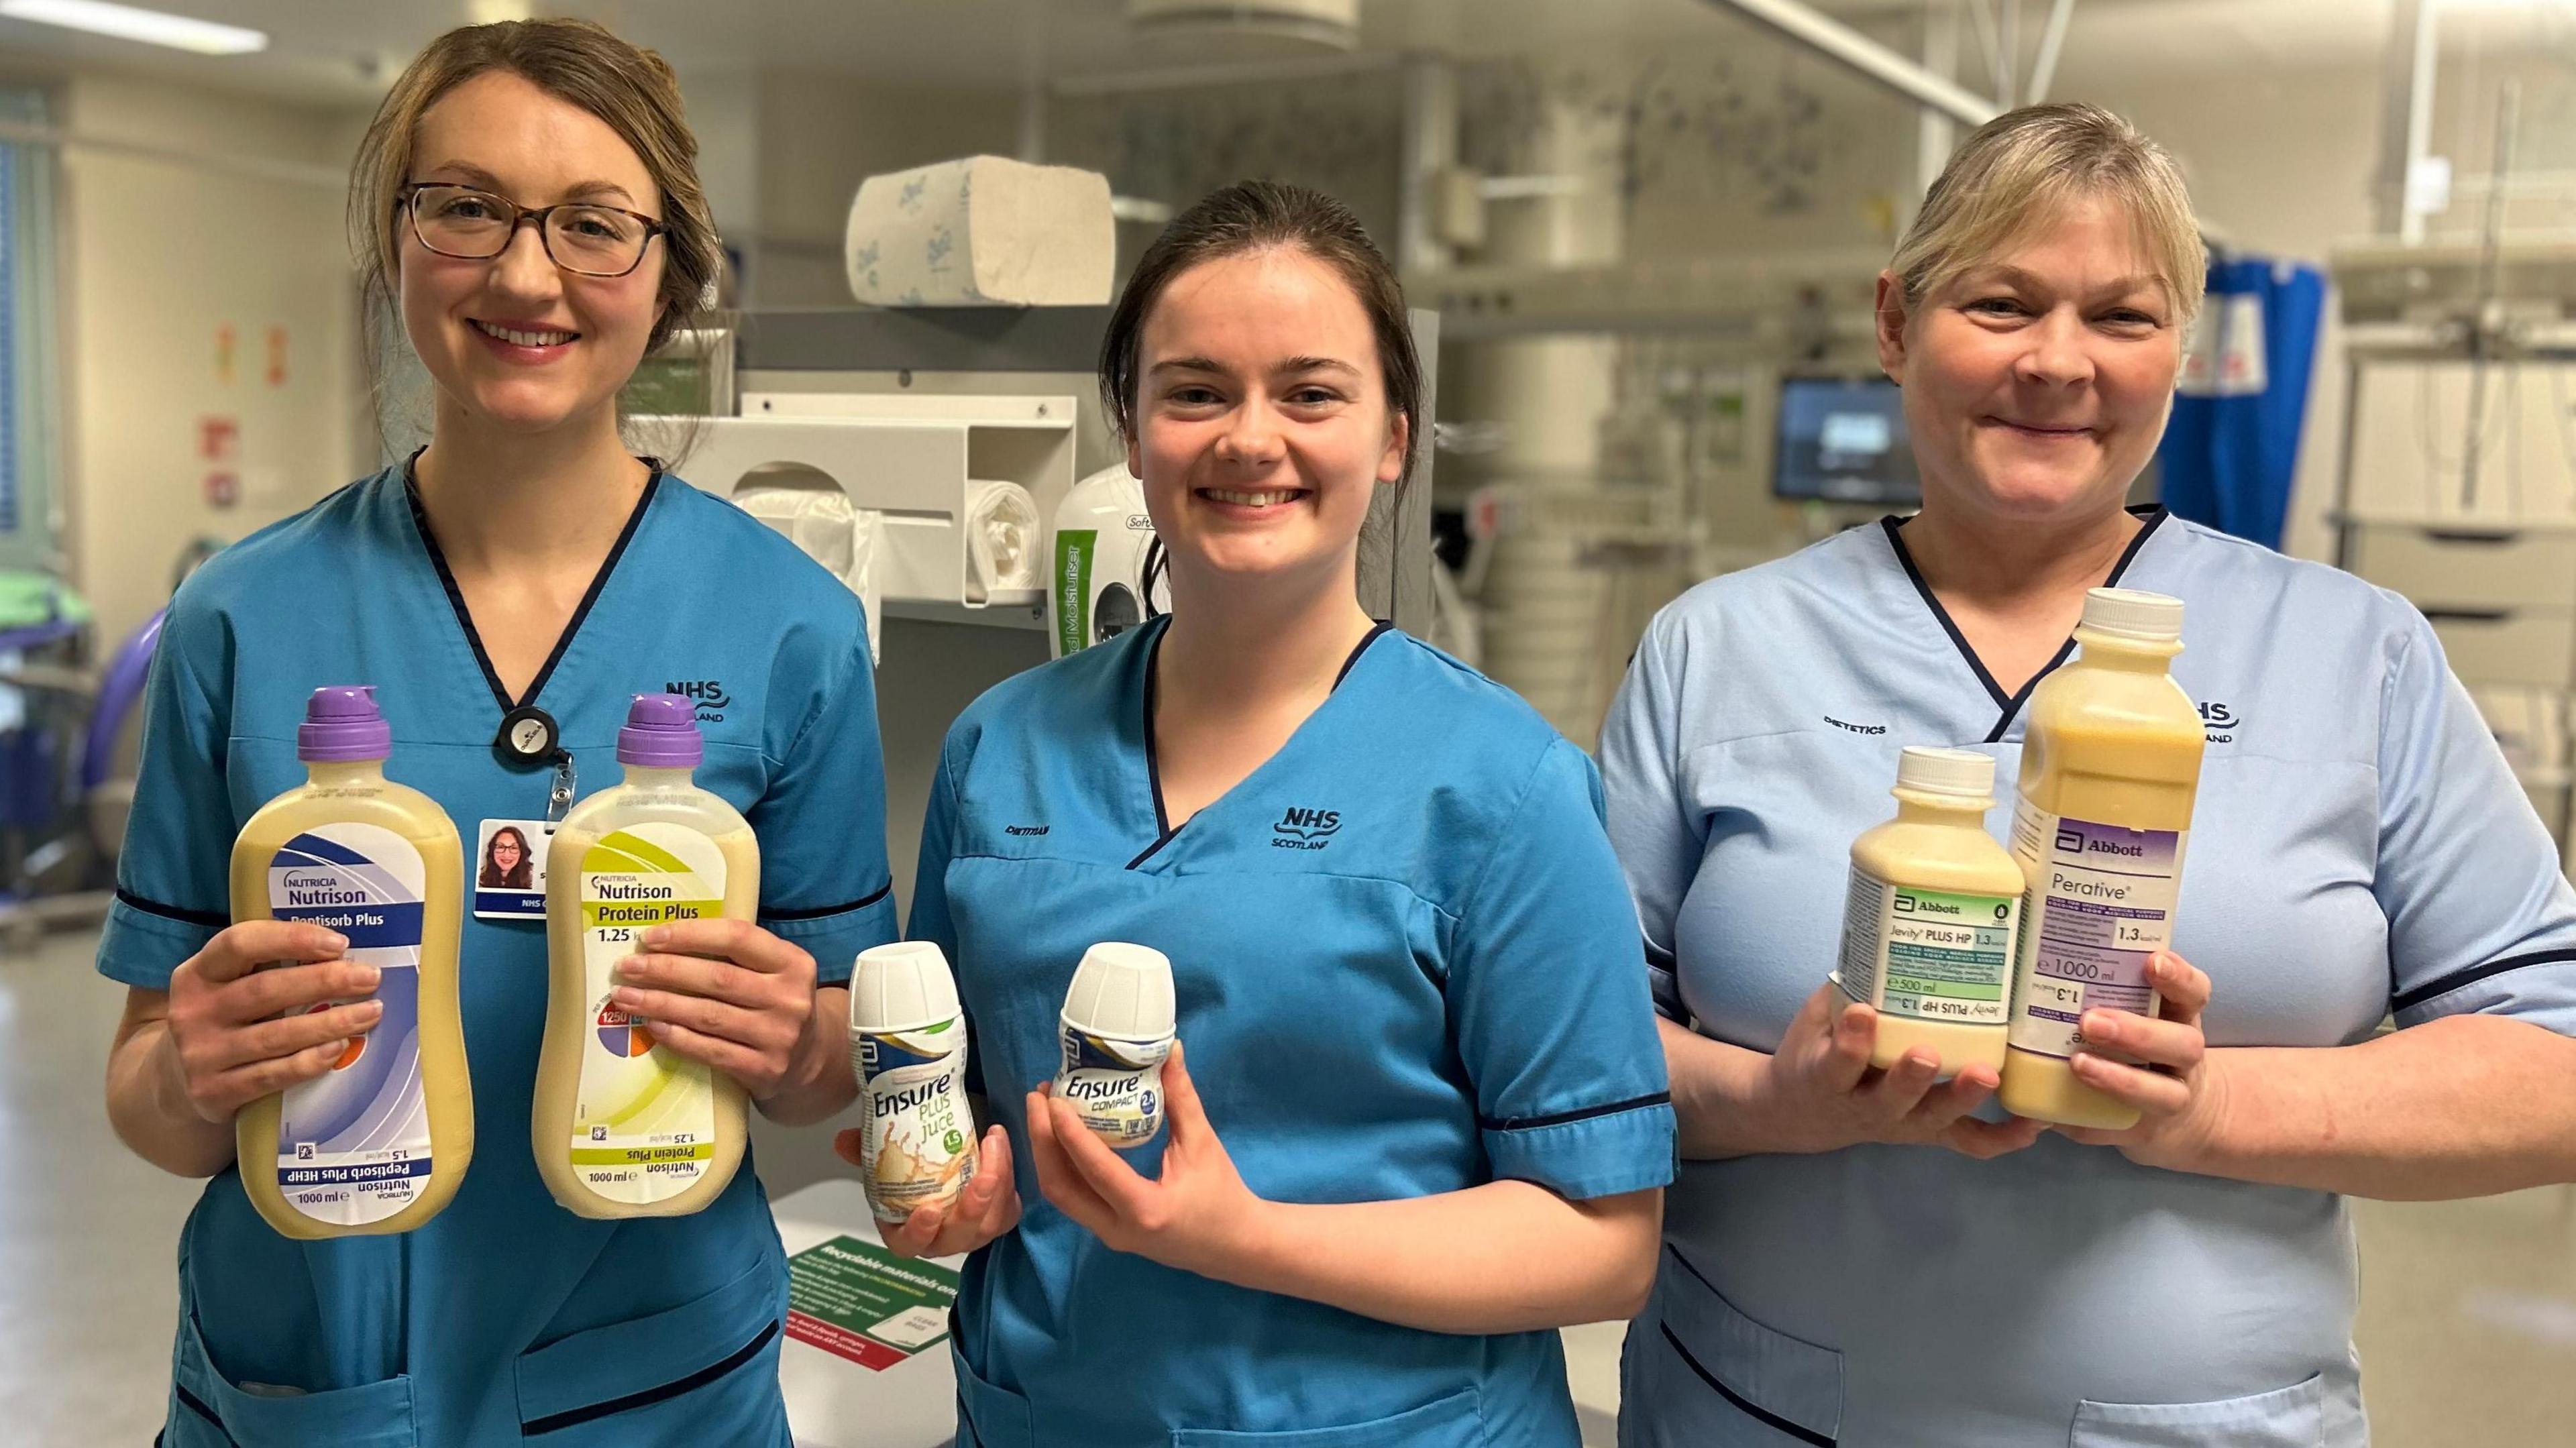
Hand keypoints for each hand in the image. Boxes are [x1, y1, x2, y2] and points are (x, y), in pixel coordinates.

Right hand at [161, 922, 383, 1122]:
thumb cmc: (222, 1019)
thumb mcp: (225, 985)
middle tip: (369, 977)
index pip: (239, 944)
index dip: (291, 939)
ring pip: (276, 1035)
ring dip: (330, 1022)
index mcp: (197, 973)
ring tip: (370, 1012)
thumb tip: (342, 953)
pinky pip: (272, 1075)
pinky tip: (339, 1049)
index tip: (339, 943)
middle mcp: (193, 1011)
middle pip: (266, 990)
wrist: (175, 1081)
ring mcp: (201, 1054)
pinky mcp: (214, 1092)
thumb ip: (266, 966)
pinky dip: (309, 1062)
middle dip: (325, 981)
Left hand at [611, 919, 816, 1099]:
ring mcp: (778, 1036)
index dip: (690, 935)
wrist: (811, 1058)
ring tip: (626, 997)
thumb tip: (664, 943)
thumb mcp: (774, 971)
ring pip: (708, 1015)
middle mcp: (790, 998)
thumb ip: (737, 955)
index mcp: (794, 962)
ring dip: (660, 1004)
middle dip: (665, 970)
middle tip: (627, 967)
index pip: (737, 937)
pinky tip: (653, 1026)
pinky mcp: (763, 1069)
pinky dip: (677, 1037)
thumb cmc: (776, 1003)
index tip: (650, 937)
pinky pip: (710, 1050)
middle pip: (717, 978)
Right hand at [836, 1124, 1022, 1258]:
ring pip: (991, 1222)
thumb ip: (866, 1148)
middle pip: (960, 1237)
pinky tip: (1004, 1149)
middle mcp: (943, 1239)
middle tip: (983, 1174)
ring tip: (995, 1143)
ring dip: (998, 1184)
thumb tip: (843, 1140)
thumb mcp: (886, 1155)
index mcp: (907, 1232)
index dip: (919, 1232)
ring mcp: (974, 1231)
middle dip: (973, 1208)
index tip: (929, 1208)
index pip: (910, 1245)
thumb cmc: (912, 1165)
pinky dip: (1010, 1181)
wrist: (944, 1151)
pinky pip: (1010, 1209)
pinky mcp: (999, 1217)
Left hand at [1023, 1041, 1264, 1279]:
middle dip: (1041, 1140)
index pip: (1095, 1169)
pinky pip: (1071, 1198)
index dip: (1068, 1133)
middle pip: (1060, 1187)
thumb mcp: (1202, 1144)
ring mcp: (1107, 1234)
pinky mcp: (1105, 1231)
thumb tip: (1169, 1049)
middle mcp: (1117, 1228)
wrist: (1232, 1246)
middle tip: (1039, 1097)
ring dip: (1045, 1152)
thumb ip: (1181, 1098)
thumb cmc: (1222, 1194)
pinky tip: (1058, 1134)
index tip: (1053, 1098)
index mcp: (1145, 1208)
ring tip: (1043, 1109)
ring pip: (1060, 1195)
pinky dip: (1059, 1165)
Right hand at [1757, 983, 2043, 1159]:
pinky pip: (1968, 1141)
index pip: (1837, 1064)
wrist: (1804, 1113)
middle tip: (1928, 1053)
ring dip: (1962, 1098)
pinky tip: (2033, 1123)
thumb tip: (1880, 934)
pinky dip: (2002, 1137)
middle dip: (1911, 1078)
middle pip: (1891, 1099)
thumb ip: (1842, 991)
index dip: (1851, 1041)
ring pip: (1934, 1118)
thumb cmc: (1814, 1055)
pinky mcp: (1928, 1133)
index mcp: (1828, 1079)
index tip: (1863, 1011)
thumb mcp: (1812, 1022)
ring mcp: (1901, 1124)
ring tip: (1989, 1075)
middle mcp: (1866, 1107)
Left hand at [2054, 952, 2224, 1168]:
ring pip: (2161, 1093)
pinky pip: (2119, 1131)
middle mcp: (2183, 1058)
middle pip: (2181, 1044)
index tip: (2152, 962)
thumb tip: (2043, 953)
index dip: (2179, 977)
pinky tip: (2057, 1116)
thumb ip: (2112, 988)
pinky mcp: (2144, 1132)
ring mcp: (2170, 1099)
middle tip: (2092, 1021)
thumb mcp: (2142, 1014)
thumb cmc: (2142, 1047)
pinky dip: (2088, 1124)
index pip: (2194, 993)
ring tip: (2078, 1065)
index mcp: (2180, 1018)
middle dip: (2137, 1032)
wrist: (2177, 1115)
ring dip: (2118, 1080)